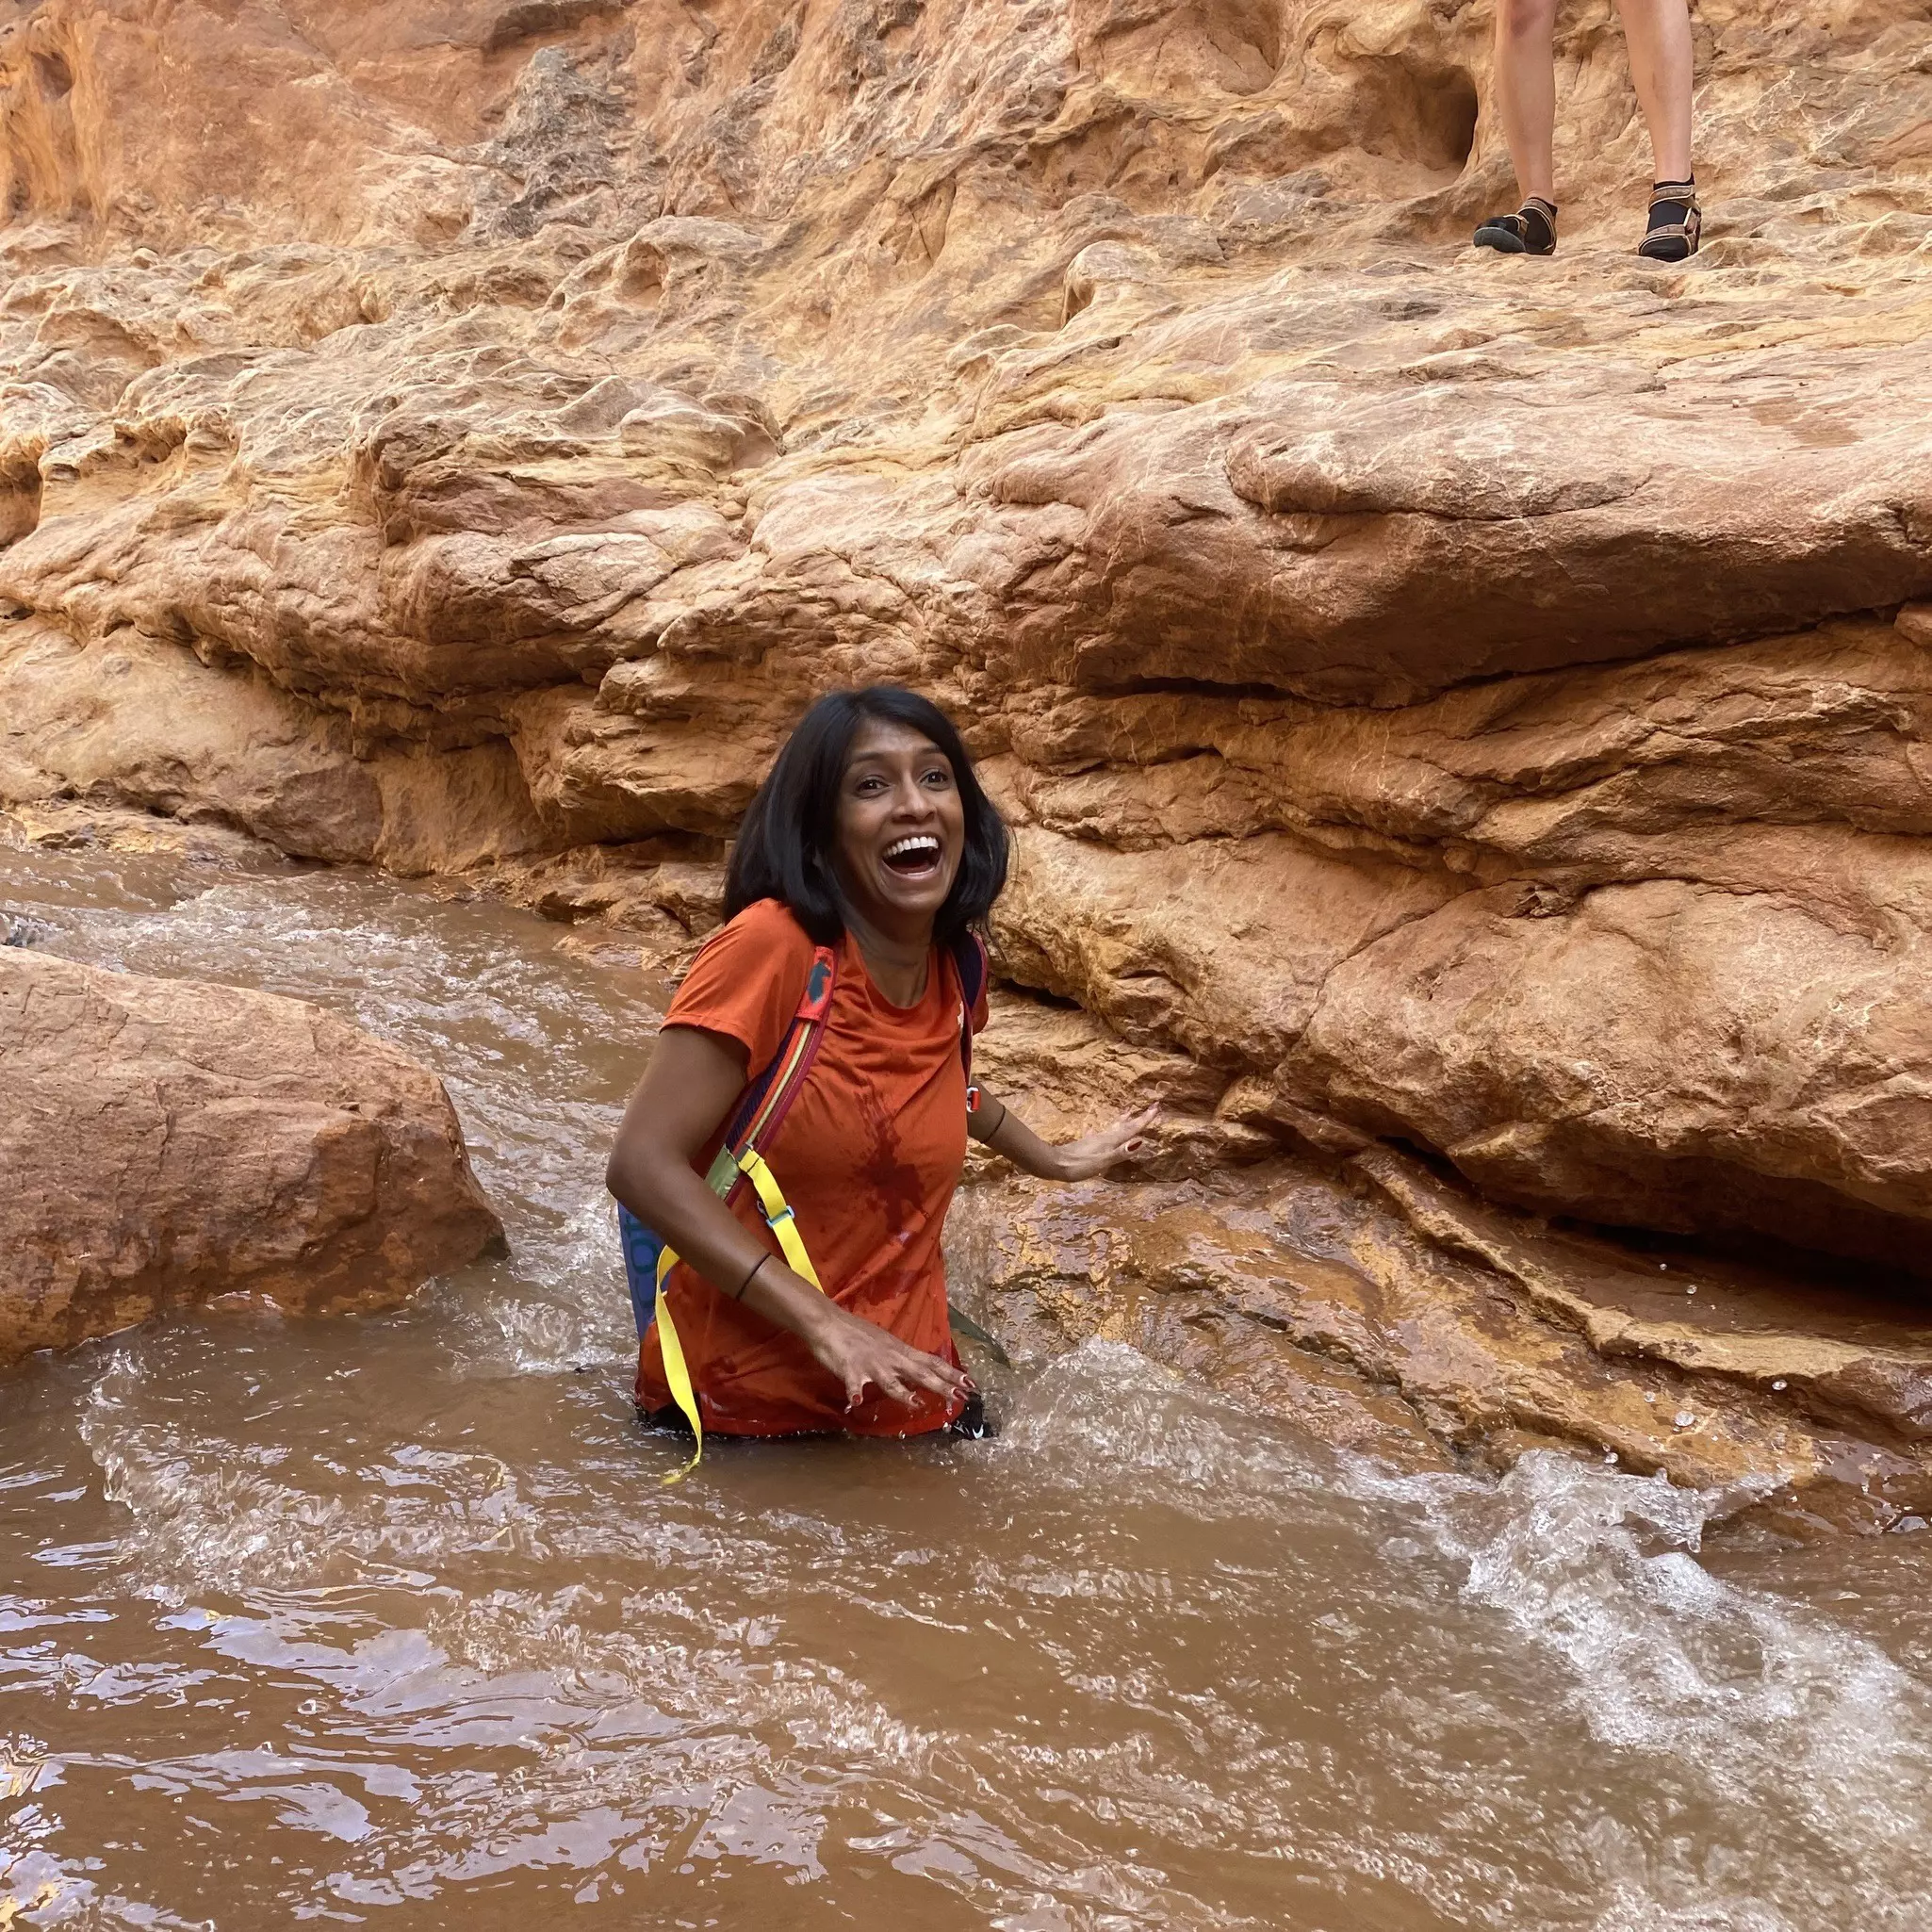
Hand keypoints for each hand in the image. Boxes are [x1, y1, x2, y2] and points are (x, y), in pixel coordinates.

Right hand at [803, 1300, 973, 1411]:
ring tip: (916, 1404)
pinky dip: (855, 1394)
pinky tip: (856, 1404)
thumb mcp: (886, 1344)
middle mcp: (891, 1358)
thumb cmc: (857, 1333)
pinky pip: (853, 1385)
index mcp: (900, 1351)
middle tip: (961, 1395)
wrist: (830, 1322)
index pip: (932, 1363)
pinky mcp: (851, 1369)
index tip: (972, 1383)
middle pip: (920, 1373)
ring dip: (902, 1393)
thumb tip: (918, 1371)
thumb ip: (901, 1359)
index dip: (952, 1373)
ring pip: (890, 1381)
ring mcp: (872, 1364)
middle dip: (942, 1385)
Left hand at [1051, 1105, 1158, 1181]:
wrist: (1052, 1164)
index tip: (1156, 1107)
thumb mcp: (1101, 1162)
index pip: (1130, 1130)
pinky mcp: (1086, 1145)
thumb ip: (1119, 1153)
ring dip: (1123, 1121)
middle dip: (1137, 1118)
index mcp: (1109, 1141)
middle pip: (1124, 1126)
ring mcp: (1094, 1140)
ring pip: (1113, 1128)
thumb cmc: (1077, 1165)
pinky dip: (1105, 1130)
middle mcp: (1103, 1137)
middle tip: (1150, 1106)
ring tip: (1128, 1112)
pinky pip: (1100, 1134)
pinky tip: (1098, 1130)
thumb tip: (1140, 1142)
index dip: (1144, 1120)